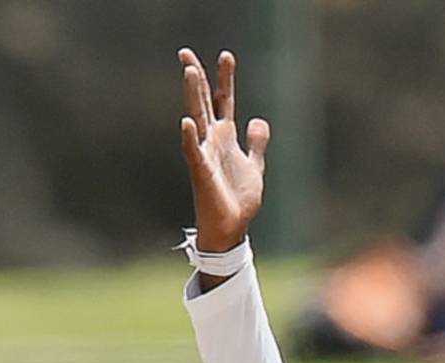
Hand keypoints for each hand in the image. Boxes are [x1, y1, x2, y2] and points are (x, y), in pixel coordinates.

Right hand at [179, 48, 268, 252]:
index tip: (226, 55)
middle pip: (203, 102)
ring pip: (197, 119)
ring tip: (189, 71)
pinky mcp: (201, 173)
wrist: (232, 228)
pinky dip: (190, 138)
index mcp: (225, 137)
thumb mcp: (254, 166)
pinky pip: (193, 153)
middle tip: (186, 52)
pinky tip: (187, 123)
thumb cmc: (238, 199)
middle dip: (197, 78)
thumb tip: (259, 120)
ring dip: (192, 95)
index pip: (223, 100)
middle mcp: (212, 141)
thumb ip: (256, 143)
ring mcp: (205, 155)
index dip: (225, 79)